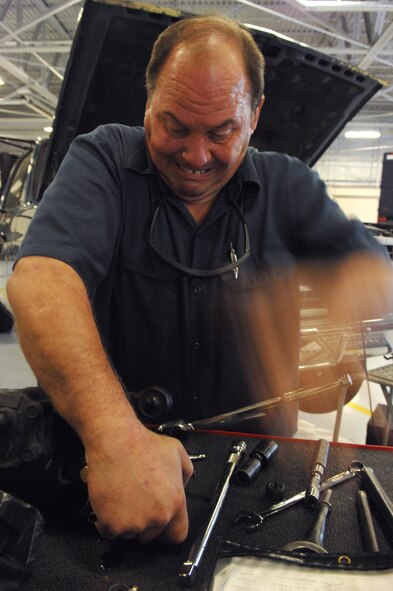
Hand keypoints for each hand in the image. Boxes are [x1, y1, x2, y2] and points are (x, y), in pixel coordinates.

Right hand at [85, 424, 193, 543]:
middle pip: (152, 536)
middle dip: (145, 522)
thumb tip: (181, 488)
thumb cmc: (142, 444)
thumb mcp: (177, 453)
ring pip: (130, 535)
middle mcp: (157, 517)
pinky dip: (108, 522)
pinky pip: (110, 533)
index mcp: (175, 503)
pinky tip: (111, 504)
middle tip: (138, 502)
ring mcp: (134, 523)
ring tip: (124, 497)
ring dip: (127, 522)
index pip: (177, 535)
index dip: (169, 530)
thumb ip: (185, 475)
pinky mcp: (112, 524)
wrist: (115, 441)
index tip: (162, 526)